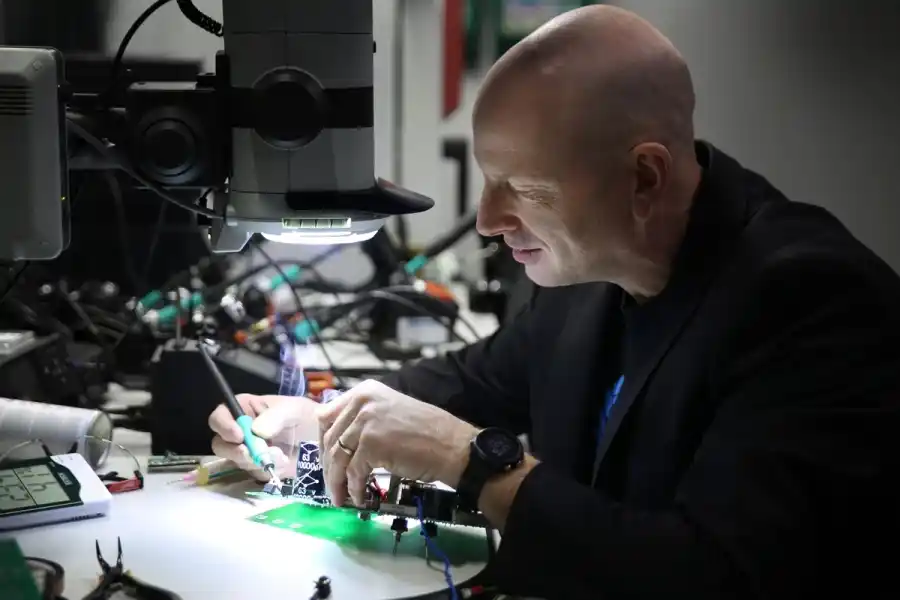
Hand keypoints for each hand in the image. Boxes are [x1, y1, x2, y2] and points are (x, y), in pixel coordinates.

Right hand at [208, 394, 319, 480]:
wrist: (323, 441)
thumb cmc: (307, 418)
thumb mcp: (295, 410)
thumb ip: (276, 416)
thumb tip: (256, 430)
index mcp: (246, 409)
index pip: (221, 416)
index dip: (223, 425)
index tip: (238, 435)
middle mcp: (241, 430)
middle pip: (220, 443)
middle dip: (235, 451)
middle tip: (252, 454)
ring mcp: (247, 451)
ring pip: (236, 460)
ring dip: (254, 461)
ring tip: (279, 455)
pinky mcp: (257, 467)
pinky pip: (253, 473)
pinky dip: (266, 470)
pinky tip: (283, 464)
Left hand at [317, 380, 477, 506]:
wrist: (453, 446)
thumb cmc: (428, 432)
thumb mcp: (389, 414)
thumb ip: (364, 420)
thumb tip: (340, 444)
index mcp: (364, 391)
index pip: (327, 416)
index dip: (323, 443)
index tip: (326, 461)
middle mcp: (362, 401)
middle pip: (329, 438)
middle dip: (327, 466)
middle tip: (331, 485)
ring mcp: (365, 422)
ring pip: (337, 457)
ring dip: (337, 482)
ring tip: (340, 498)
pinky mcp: (371, 444)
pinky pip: (353, 472)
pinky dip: (354, 488)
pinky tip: (358, 498)